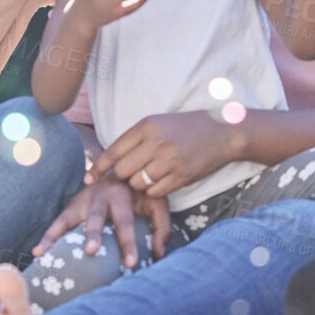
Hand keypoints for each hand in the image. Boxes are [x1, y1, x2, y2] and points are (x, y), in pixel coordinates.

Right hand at [34, 175, 172, 269]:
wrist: (122, 168)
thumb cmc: (141, 193)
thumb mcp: (157, 203)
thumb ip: (162, 227)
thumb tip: (159, 254)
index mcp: (122, 195)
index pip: (126, 222)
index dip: (128, 242)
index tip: (131, 264)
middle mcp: (100, 196)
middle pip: (96, 217)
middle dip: (94, 234)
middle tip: (92, 251)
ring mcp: (82, 200)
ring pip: (70, 218)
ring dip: (58, 235)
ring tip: (47, 253)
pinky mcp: (71, 206)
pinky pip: (57, 222)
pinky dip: (47, 236)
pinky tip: (37, 252)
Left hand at [90, 110, 241, 200]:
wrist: (225, 132)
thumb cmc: (189, 127)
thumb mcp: (160, 122)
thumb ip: (137, 138)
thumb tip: (112, 160)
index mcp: (148, 125)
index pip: (114, 150)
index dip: (98, 167)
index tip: (89, 178)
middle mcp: (157, 142)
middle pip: (123, 171)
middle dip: (123, 177)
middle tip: (133, 174)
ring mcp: (170, 160)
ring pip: (138, 184)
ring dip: (140, 184)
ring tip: (152, 175)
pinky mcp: (182, 176)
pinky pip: (155, 192)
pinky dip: (154, 190)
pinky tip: (164, 180)